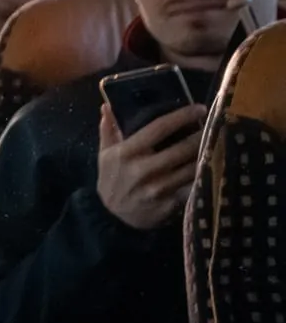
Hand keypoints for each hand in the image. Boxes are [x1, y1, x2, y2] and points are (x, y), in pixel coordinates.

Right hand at [95, 101, 207, 230]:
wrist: (112, 217)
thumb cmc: (111, 179)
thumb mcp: (105, 155)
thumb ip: (108, 130)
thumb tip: (107, 106)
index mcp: (127, 153)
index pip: (159, 127)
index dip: (182, 116)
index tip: (200, 108)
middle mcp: (143, 169)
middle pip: (183, 147)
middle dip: (202, 134)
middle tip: (215, 125)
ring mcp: (158, 187)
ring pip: (192, 166)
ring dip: (207, 154)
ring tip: (218, 143)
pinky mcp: (170, 202)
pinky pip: (194, 185)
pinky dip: (205, 175)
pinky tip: (214, 166)